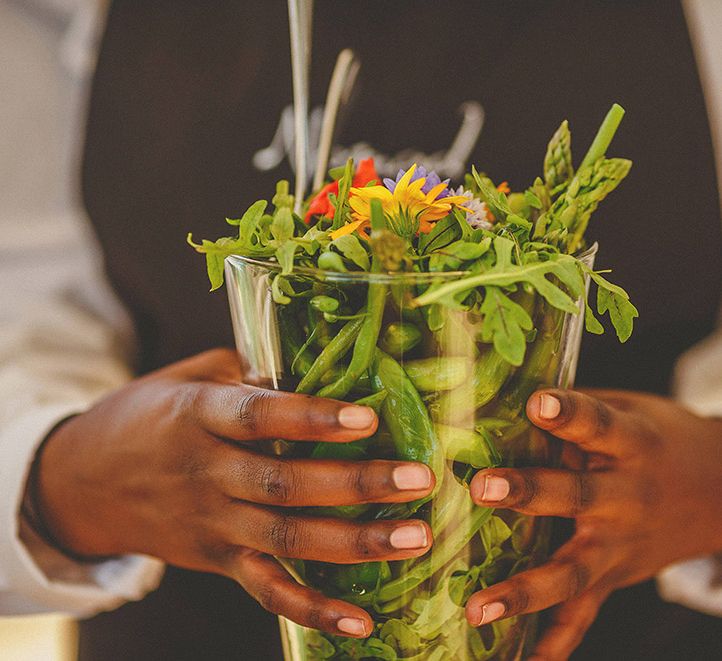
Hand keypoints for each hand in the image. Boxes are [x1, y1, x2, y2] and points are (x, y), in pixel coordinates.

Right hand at [34, 348, 434, 637]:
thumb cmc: (144, 417)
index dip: (311, 418)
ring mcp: (212, 524)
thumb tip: (310, 370)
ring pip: (286, 540)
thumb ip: (243, 375)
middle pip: (285, 484)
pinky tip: (361, 620)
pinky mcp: (216, 560)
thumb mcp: (185, 378)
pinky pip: (266, 591)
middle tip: (419, 479)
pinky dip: (312, 610)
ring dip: (354, 544)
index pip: (257, 417)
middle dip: (356, 484)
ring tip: (416, 538)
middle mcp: (205, 473)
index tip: (367, 416)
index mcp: (196, 417)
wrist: (81, 481)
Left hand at [465, 388, 721, 659]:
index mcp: (631, 444)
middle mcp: (626, 497)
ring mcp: (620, 547)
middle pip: (576, 497)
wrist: (721, 492)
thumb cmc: (657, 440)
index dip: (570, 414)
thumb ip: (577, 409)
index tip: (538, 403)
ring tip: (477, 607)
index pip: (598, 425)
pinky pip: (581, 617)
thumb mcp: (629, 411)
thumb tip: (507, 395)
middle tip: (482, 488)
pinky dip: (554, 645)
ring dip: (525, 591)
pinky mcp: (614, 578)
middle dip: (530, 492)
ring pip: (571, 572)